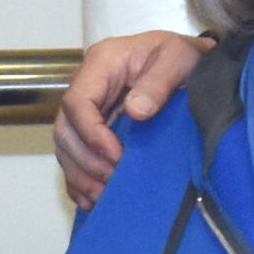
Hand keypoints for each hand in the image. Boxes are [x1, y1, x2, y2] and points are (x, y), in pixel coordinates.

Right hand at [51, 32, 210, 208]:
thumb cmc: (182, 55)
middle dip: (84, 160)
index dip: (91, 134)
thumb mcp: (179, 57)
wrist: (189, 60)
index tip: (117, 156)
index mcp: (102, 62)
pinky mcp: (94, 127)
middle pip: (64, 128)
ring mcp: (89, 107)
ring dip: (80, 174)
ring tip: (102, 196)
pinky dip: (79, 180)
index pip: (77, 101)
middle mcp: (88, 84)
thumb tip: (136, 112)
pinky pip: (75, 156)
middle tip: (112, 180)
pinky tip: (92, 199)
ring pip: (66, 146)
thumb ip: (159, 81)